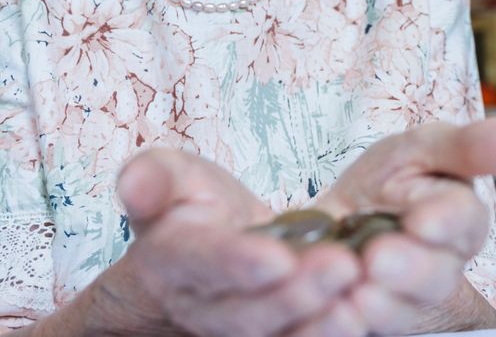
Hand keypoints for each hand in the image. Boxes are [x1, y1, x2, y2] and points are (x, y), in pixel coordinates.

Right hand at [96, 148, 362, 336]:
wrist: (210, 242)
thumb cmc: (191, 202)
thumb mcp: (169, 175)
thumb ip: (154, 178)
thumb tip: (134, 183)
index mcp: (170, 258)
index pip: (200, 262)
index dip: (235, 262)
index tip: (276, 256)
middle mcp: (199, 305)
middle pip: (246, 310)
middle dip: (295, 292)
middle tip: (343, 265)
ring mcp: (235, 328)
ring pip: (275, 334)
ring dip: (319, 320)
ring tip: (357, 294)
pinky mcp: (270, 335)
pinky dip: (327, 330)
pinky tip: (362, 314)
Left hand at [312, 115, 495, 334]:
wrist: (333, 225)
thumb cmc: (388, 185)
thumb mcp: (421, 149)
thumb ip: (472, 145)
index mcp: (456, 220)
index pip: (463, 221)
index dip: (444, 221)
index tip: (423, 220)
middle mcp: (435, 267)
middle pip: (435, 276)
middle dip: (408, 267)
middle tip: (378, 257)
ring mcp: (402, 301)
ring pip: (401, 311)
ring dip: (377, 301)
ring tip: (353, 284)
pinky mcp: (368, 321)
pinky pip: (361, 329)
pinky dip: (346, 320)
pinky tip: (335, 307)